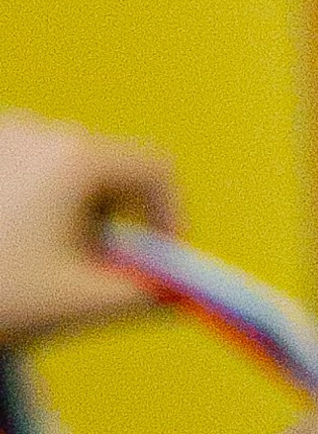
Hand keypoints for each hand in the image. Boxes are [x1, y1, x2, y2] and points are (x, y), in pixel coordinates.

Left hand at [0, 111, 174, 345]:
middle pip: (109, 168)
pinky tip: (7, 243)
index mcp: (74, 158)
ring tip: (38, 262)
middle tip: (90, 273)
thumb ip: (151, 297)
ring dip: (70, 213)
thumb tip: (183, 290)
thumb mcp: (83, 303)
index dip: (174, 217)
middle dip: (114, 220)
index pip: (157, 169)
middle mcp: (36, 130)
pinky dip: (30, 203)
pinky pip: (23, 167)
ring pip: (64, 168)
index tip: (161, 261)